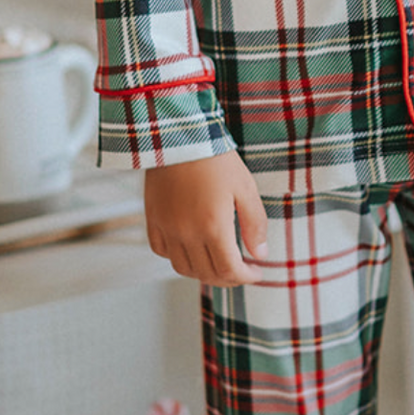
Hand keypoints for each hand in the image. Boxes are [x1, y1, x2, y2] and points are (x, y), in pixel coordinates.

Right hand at [142, 149, 269, 284]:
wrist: (179, 136)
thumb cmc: (216, 159)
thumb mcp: (245, 188)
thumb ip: (255, 224)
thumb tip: (260, 255)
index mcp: (213, 227)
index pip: (229, 270)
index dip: (245, 277)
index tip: (256, 272)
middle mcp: (187, 233)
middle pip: (207, 274)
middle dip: (228, 278)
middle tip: (241, 270)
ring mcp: (167, 228)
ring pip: (183, 268)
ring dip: (203, 272)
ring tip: (217, 263)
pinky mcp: (153, 219)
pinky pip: (161, 251)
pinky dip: (177, 257)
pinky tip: (191, 249)